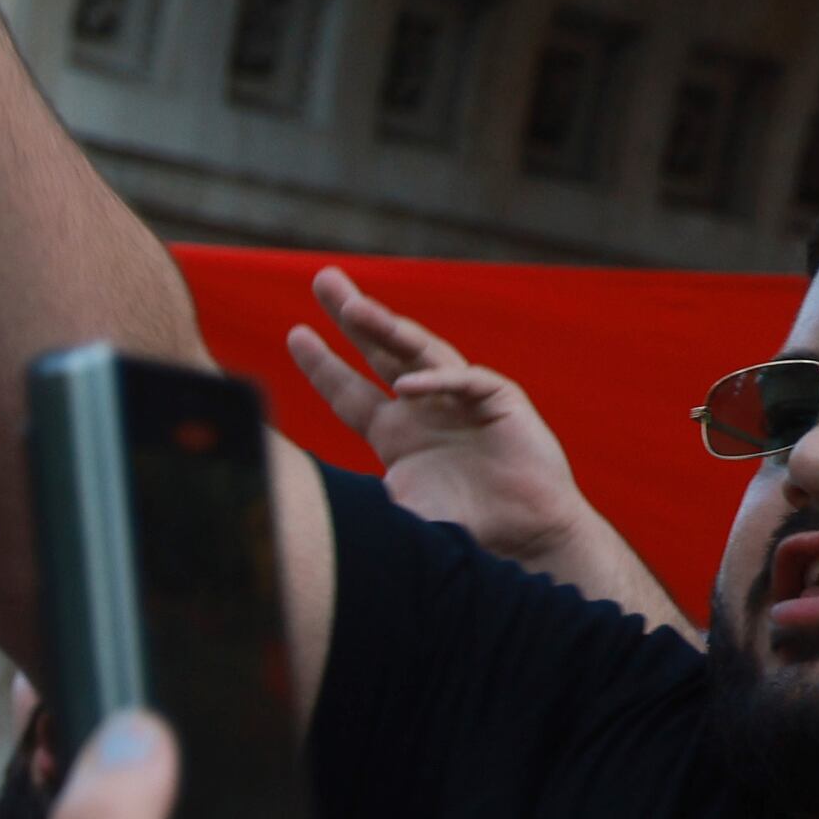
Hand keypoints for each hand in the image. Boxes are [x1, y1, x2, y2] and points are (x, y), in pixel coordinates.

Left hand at [286, 268, 589, 565]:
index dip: (323, 364)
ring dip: (387, 329)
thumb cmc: (460, 532)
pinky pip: (466, 382)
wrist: (523, 541)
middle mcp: (424, 408)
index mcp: (395, 432)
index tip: (295, 334)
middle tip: (324, 277)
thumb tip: (295, 503)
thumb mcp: (392, 513)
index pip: (349, 390)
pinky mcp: (501, 403)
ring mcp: (462, 401)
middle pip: (381, 352)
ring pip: (421, 353)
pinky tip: (409, 386)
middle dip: (354, 314)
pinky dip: (438, 383)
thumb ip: (352, 502)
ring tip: (353, 308)